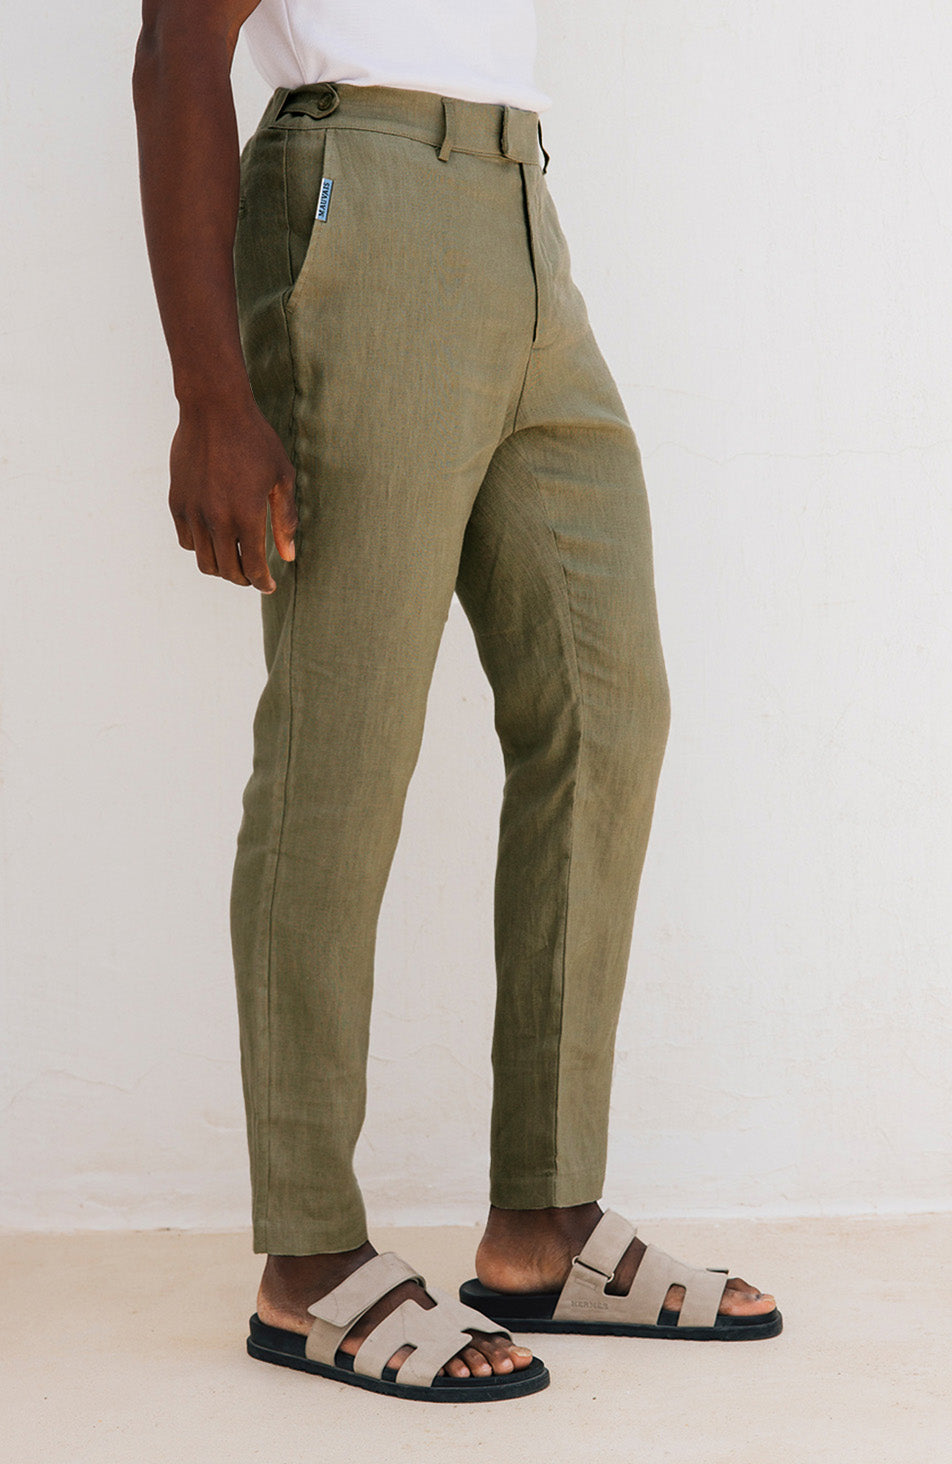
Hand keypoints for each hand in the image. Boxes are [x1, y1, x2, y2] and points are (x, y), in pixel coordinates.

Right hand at [168, 397, 297, 592]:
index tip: (269, 586)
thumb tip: (288, 556)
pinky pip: (186, 540)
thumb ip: (285, 520)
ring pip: (204, 560)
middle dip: (243, 579)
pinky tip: (215, 538)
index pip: (254, 567)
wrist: (213, 409)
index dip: (262, 582)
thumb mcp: (282, 477)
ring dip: (221, 567)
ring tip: (234, 559)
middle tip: (253, 574)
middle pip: (227, 570)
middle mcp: (217, 519)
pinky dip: (201, 547)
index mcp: (247, 515)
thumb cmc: (255, 440)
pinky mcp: (177, 502)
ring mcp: (193, 512)